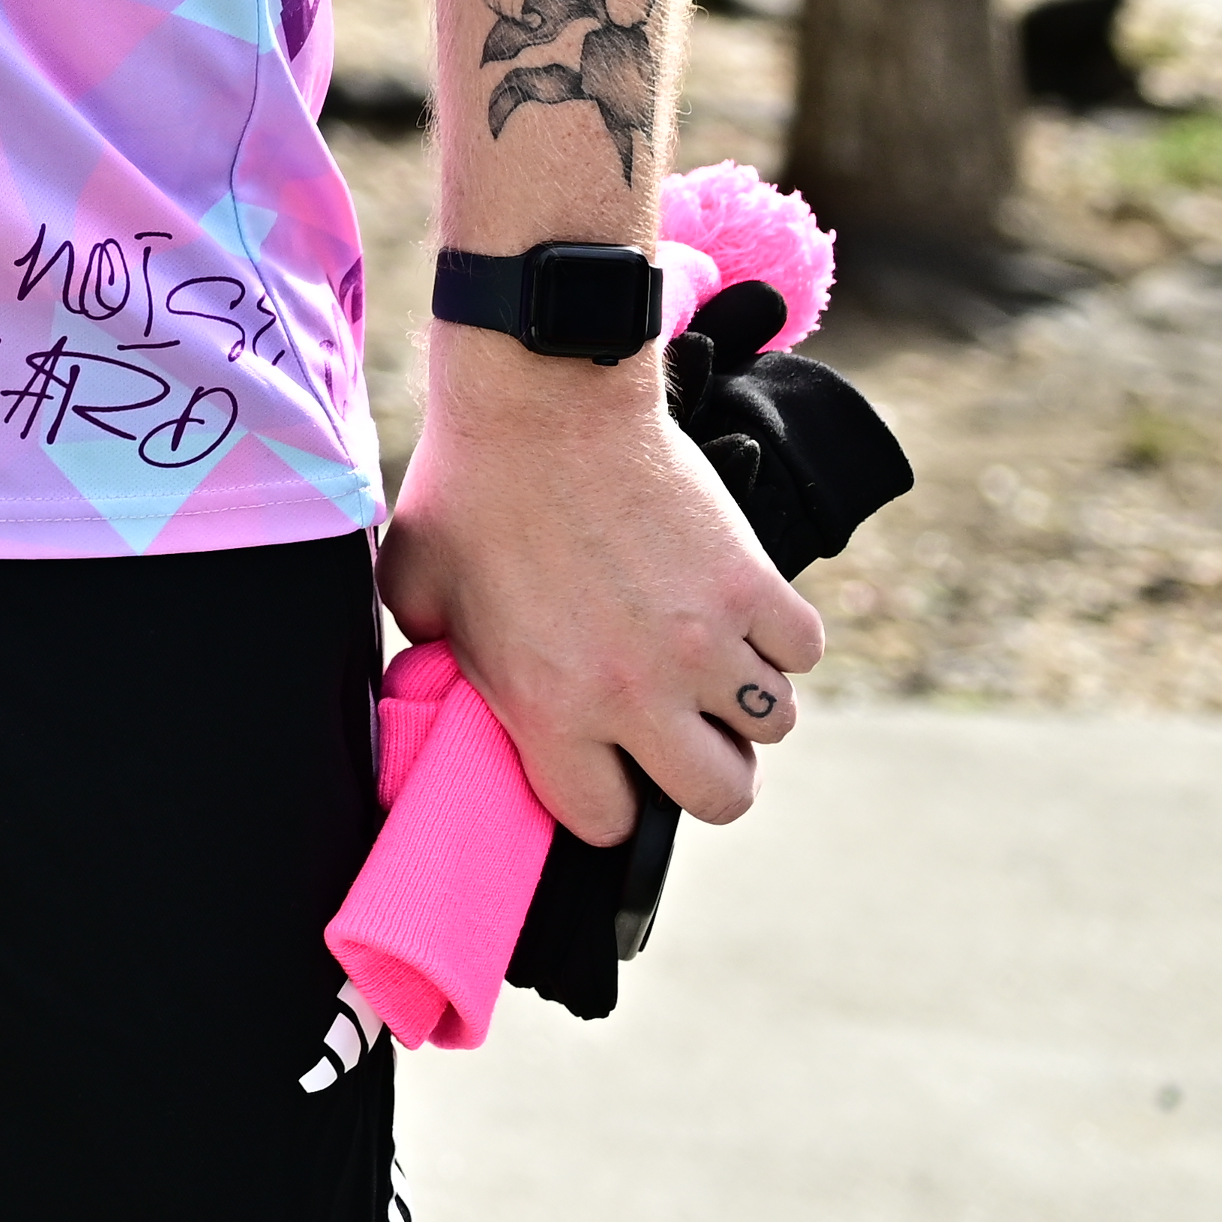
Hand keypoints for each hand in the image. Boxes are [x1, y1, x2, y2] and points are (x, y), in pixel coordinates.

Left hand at [383, 362, 824, 842]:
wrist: (539, 398)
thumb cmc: (470, 487)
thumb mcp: (419, 592)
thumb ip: (443, 662)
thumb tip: (445, 692)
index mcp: (549, 708)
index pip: (607, 823)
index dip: (609, 799)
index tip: (611, 767)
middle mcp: (636, 692)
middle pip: (721, 797)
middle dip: (705, 771)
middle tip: (685, 729)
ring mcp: (704, 642)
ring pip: (773, 726)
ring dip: (746, 700)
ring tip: (710, 660)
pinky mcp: (752, 586)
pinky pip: (802, 651)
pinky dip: (781, 637)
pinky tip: (739, 609)